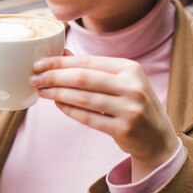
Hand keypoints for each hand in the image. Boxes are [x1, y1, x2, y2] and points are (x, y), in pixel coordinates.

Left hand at [30, 54, 178, 179]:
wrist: (158, 139)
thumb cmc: (133, 104)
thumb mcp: (120, 81)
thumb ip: (92, 68)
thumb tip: (62, 53)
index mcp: (130, 68)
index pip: (88, 62)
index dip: (61, 62)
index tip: (39, 64)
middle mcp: (132, 86)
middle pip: (84, 78)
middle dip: (54, 77)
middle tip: (34, 78)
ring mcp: (130, 108)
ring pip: (84, 98)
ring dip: (58, 94)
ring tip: (41, 91)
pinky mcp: (124, 129)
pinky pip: (89, 118)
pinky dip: (70, 110)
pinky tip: (57, 104)